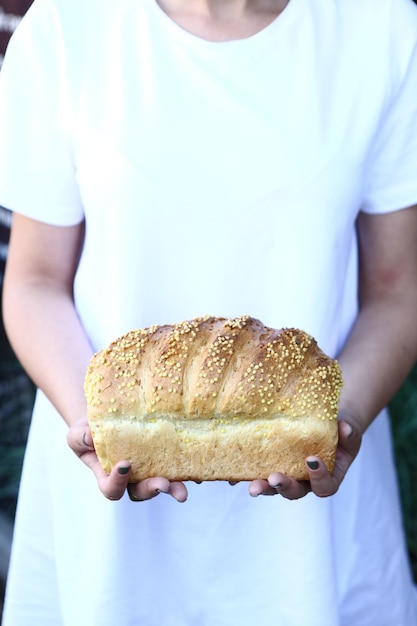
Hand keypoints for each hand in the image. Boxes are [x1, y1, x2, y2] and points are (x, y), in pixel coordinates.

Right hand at [66, 416, 187, 501]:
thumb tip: (90, 436)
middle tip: (163, 485)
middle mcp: (130, 479)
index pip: (112, 489)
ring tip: (184, 489)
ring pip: (161, 484)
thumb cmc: (88, 430)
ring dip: (173, 487)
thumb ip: (80, 438)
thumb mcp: (77, 433)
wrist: (108, 417)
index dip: (117, 482)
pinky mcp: (163, 459)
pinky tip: (196, 470)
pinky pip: (176, 469)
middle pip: (141, 492)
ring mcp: (148, 469)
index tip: (125, 464)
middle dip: (153, 489)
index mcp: (107, 476)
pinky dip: (186, 471)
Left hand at [248, 415, 361, 499]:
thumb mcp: (350, 430)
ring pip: (273, 488)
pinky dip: (244, 476)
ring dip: (262, 487)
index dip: (319, 478)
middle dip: (283, 487)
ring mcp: (287, 475)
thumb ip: (350, 432)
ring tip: (251, 486)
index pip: (325, 487)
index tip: (312, 461)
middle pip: (294, 492)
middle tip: (273, 479)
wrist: (326, 423)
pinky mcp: (270, 466)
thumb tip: (345, 427)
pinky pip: (257, 474)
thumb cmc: (340, 430)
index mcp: (327, 478)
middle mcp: (305, 482)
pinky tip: (233, 476)